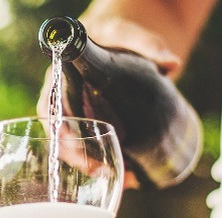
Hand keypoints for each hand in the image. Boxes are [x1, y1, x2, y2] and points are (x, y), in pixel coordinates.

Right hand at [36, 18, 175, 189]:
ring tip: (120, 178)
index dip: (57, 129)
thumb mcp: (127, 34)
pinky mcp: (96, 126)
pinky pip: (95, 150)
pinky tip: (126, 178)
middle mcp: (66, 100)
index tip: (71, 143)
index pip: (49, 108)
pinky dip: (107, 164)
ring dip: (93, 167)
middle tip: (98, 170)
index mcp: (61, 78)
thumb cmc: (115, 34)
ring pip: (77, 148)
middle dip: (76, 157)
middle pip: (60, 136)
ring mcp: (81, 116)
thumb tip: (172, 64)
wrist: (120, 40)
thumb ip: (147, 44)